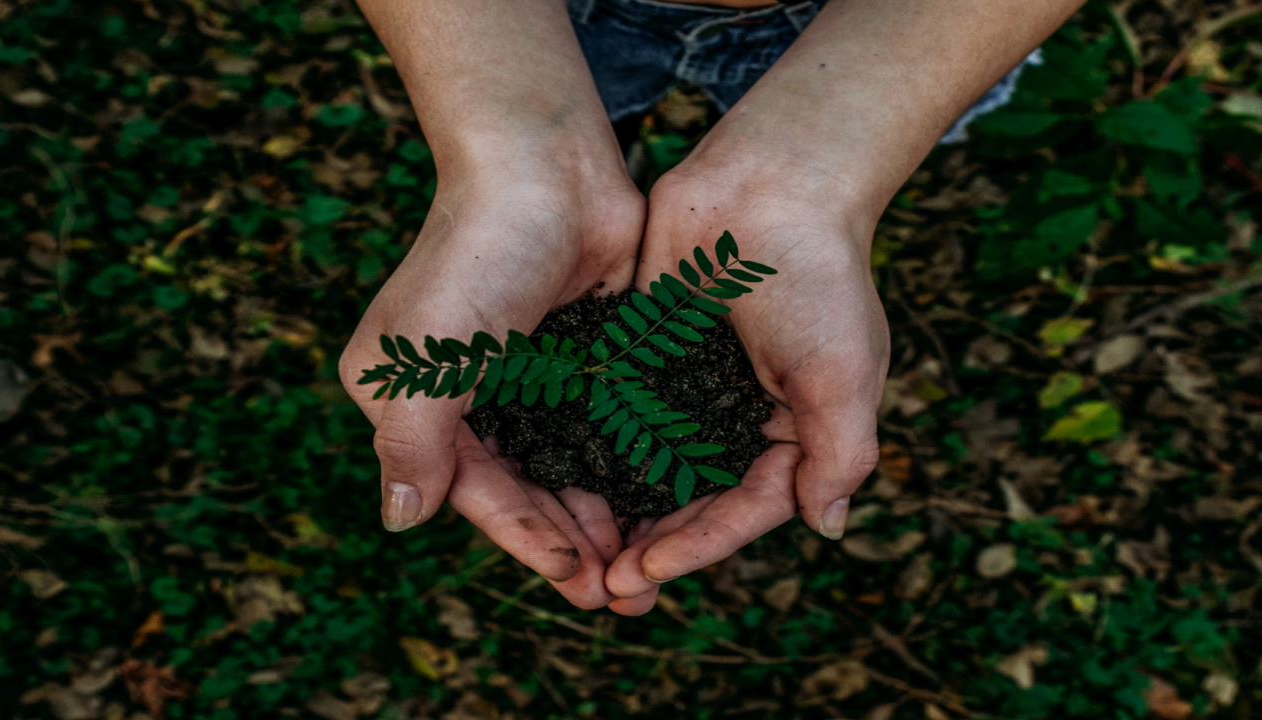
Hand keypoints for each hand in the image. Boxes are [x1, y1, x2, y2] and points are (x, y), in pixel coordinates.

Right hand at [339, 164, 644, 608]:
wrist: (547, 165)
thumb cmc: (477, 252)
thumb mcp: (431, 350)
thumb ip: (413, 437)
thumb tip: (401, 521)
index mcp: (414, 398)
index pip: (473, 489)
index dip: (524, 540)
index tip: (576, 579)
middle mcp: (466, 395)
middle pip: (523, 490)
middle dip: (569, 545)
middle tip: (620, 596)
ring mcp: (527, 377)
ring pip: (567, 469)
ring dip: (602, 520)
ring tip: (645, 570)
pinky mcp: (579, 358)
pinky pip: (602, 430)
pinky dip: (626, 470)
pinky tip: (660, 505)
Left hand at [603, 157, 889, 613]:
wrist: (771, 181)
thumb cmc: (820, 277)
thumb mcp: (844, 373)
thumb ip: (838, 454)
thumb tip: (827, 528)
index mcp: (789, 433)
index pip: (742, 510)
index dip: (698, 546)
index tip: (647, 570)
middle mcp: (735, 419)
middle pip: (688, 501)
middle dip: (650, 544)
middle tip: (604, 585)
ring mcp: (687, 388)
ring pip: (646, 466)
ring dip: (615, 510)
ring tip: (575, 550)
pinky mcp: (644, 354)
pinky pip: (616, 411)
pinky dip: (591, 447)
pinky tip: (552, 476)